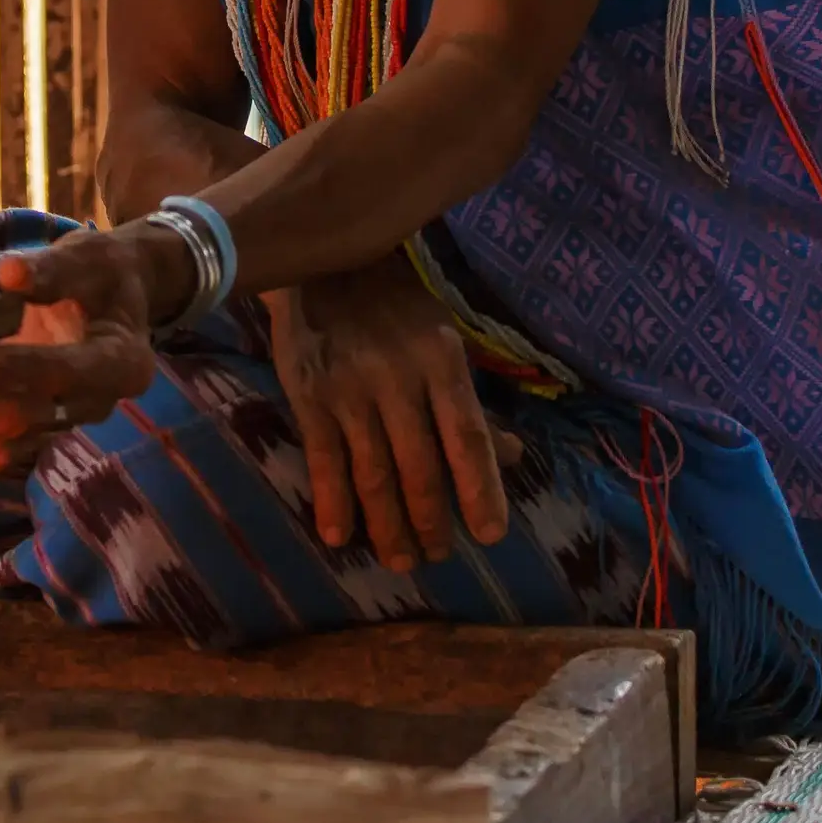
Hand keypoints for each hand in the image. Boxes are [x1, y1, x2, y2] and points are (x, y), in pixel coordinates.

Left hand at [0, 223, 193, 479]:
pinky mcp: (36, 433)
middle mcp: (96, 404)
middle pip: (36, 418)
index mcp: (122, 362)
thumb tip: (9, 274)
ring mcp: (65, 424)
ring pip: (10, 447)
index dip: (23, 370)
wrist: (110, 299)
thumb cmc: (102, 274)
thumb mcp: (89, 257)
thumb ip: (53, 269)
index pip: (72, 374)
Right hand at [267, 255, 520, 570]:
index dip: (482, 489)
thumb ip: (470, 401)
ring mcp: (350, 389)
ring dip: (388, 525)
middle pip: (420, 466)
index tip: (490, 535)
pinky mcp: (309, 396)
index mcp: (440, 358)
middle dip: (431, 520)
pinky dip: (333, 502)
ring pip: (374, 473)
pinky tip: (340, 537)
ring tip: (400, 560)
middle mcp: (398, 377)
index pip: (468, 437)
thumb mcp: (442, 339)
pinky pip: (324, 460)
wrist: (321, 262)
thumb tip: (512, 456)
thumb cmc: (393, 304)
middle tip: (437, 555)